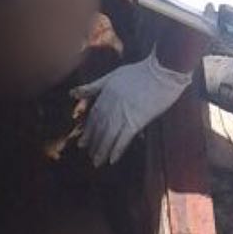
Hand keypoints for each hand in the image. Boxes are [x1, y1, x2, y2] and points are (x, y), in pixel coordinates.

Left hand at [74, 54, 191, 165]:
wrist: (161, 71)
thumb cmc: (139, 72)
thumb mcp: (112, 75)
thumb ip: (93, 86)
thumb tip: (71, 93)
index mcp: (105, 94)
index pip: (93, 116)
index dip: (87, 130)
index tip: (82, 142)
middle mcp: (111, 105)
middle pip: (99, 127)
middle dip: (93, 142)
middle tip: (88, 155)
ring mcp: (124, 113)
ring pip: (109, 135)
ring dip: (102, 150)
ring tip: (97, 162)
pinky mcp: (137, 120)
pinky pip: (124, 138)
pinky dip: (117, 149)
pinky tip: (112, 160)